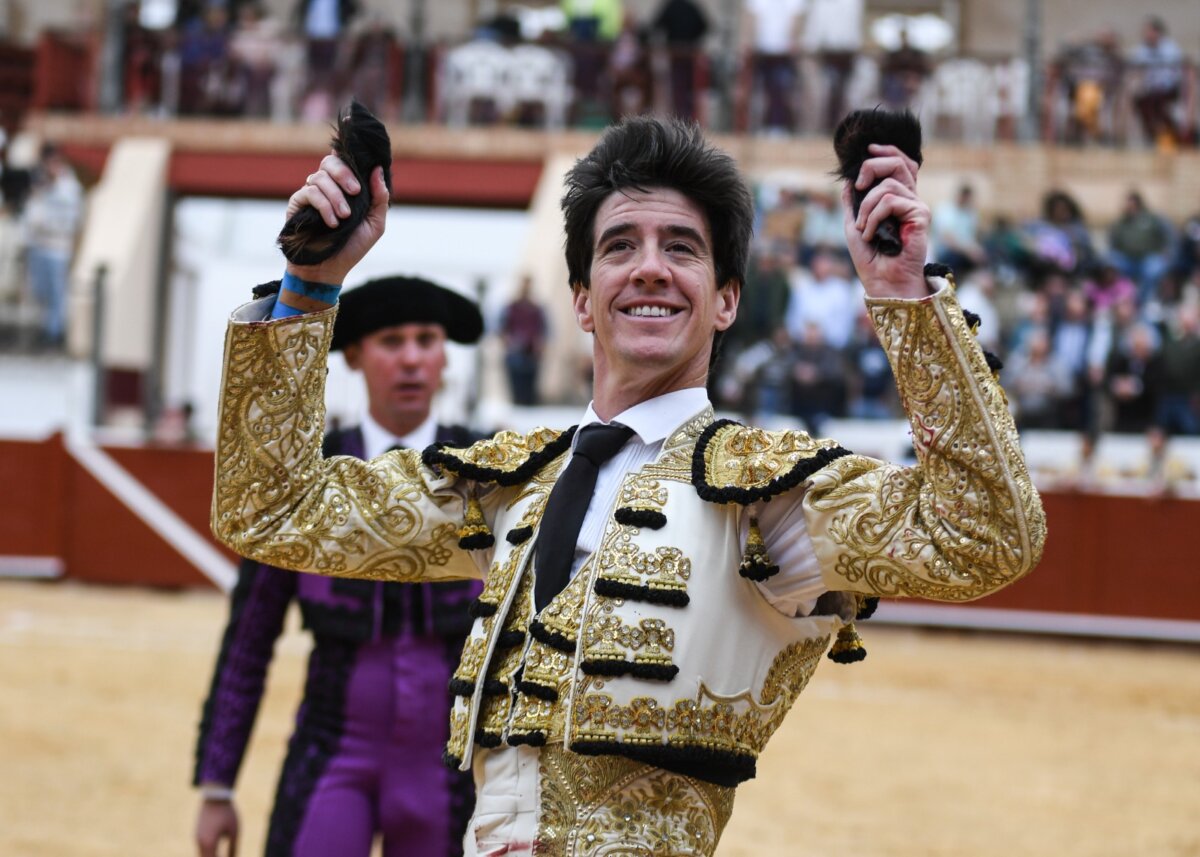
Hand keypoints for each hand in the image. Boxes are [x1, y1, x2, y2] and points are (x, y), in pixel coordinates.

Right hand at [196, 798, 238, 856]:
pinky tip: (215, 853)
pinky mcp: (197, 833)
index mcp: (209, 843)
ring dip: (211, 856)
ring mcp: (197, 838)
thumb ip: (233, 848)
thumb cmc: (227, 813)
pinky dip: (208, 853)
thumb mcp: (234, 831)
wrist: (214, 797)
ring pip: (202, 854)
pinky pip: (201, 848)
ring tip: (221, 855)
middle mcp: (200, 843)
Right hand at [283, 153, 389, 284]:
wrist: (330, 269)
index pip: (344, 161)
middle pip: (330, 162)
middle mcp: (327, 188)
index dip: (349, 157)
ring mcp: (311, 194)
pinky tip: (332, 223)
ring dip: (335, 196)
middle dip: (344, 173)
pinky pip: (309, 192)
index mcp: (345, 189)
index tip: (361, 165)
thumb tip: (377, 169)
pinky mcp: (297, 203)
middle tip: (355, 191)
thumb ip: (379, 197)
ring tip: (344, 217)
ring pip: (320, 177)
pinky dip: (324, 206)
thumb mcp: (375, 224)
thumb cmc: (352, 248)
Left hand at [842, 143, 930, 299]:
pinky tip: (870, 233)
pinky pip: (891, 201)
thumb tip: (848, 180)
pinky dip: (873, 216)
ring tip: (862, 228)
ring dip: (866, 206)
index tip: (868, 149)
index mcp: (897, 199)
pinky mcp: (921, 215)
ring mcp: (916, 206)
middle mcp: (910, 199)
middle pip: (898, 163)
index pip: (900, 164)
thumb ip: (852, 203)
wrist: (882, 281)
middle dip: (873, 166)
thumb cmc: (870, 258)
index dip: (887, 151)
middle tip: (860, 186)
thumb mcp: (853, 225)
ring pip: (888, 185)